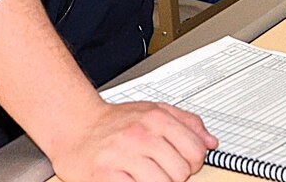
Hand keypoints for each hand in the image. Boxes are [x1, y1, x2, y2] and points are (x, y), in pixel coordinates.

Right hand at [50, 100, 215, 181]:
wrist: (75, 125)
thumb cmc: (114, 121)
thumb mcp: (153, 110)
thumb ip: (186, 123)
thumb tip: (211, 142)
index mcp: (156, 118)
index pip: (195, 150)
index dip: (194, 162)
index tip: (185, 164)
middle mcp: (141, 135)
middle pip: (181, 171)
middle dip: (176, 176)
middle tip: (163, 171)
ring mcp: (123, 155)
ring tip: (147, 176)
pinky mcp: (106, 175)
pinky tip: (134, 180)